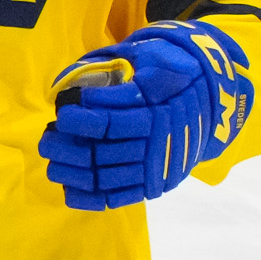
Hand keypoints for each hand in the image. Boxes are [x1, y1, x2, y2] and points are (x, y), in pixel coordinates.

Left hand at [39, 19, 254, 211]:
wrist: (214, 107)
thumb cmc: (176, 79)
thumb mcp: (161, 61)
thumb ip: (130, 65)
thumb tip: (88, 73)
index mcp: (157, 115)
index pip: (112, 122)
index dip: (83, 120)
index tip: (62, 113)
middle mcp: (156, 146)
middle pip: (103, 153)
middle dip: (69, 148)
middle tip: (46, 140)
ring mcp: (155, 170)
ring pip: (107, 177)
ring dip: (74, 173)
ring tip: (52, 162)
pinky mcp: (154, 185)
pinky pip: (119, 197)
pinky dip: (92, 198)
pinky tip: (68, 191)